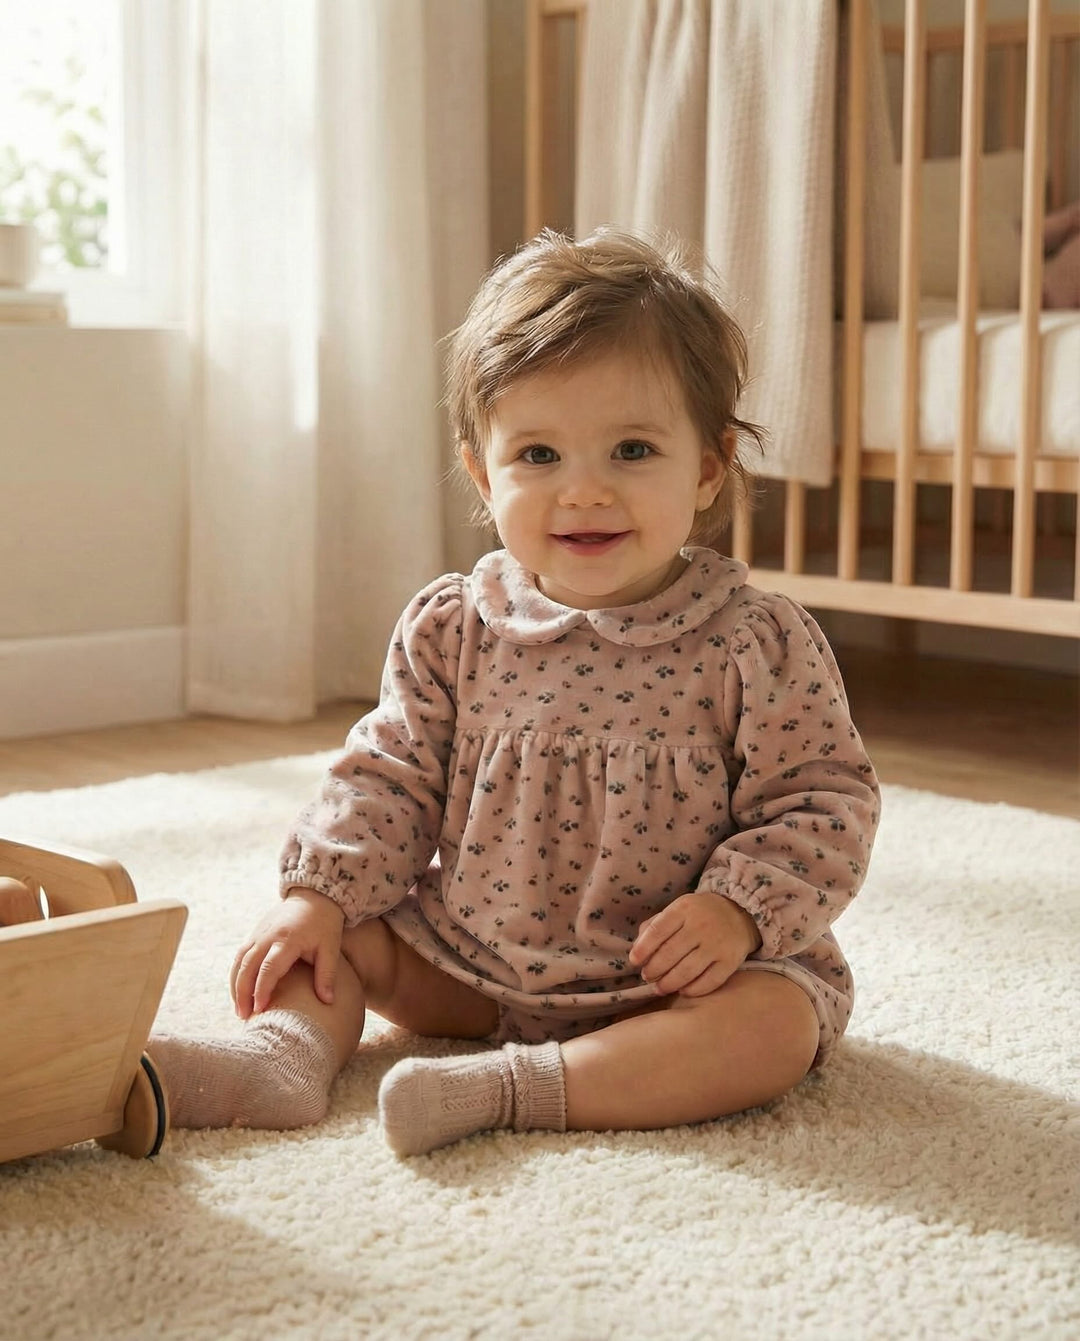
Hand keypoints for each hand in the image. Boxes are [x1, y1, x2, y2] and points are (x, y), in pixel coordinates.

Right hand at [230, 888, 345, 1018]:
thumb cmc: (324, 923)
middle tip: (244, 1017)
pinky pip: (240, 955)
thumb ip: (327, 975)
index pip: (269, 968)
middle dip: (242, 993)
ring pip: (239, 961)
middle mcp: (267, 936)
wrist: (314, 895)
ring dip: (236, 985)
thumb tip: (328, 1002)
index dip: (262, 990)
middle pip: (247, 966)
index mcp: (287, 939)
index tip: (260, 1011)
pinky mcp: (255, 932)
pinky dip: (237, 974)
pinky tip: (240, 991)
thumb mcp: (330, 948)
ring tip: (240, 1009)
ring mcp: (258, 933)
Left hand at [628, 891, 762, 997]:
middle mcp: (701, 925)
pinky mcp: (730, 961)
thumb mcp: (677, 909)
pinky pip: (708, 982)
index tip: (634, 961)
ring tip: (660, 987)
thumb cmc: (699, 914)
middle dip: (653, 970)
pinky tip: (683, 991)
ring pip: (686, 971)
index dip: (642, 949)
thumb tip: (637, 949)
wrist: (740, 913)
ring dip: (668, 984)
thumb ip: (655, 925)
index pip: (657, 931)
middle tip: (647, 976)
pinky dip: (692, 990)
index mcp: (683, 909)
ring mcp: (717, 944)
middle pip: (669, 954)